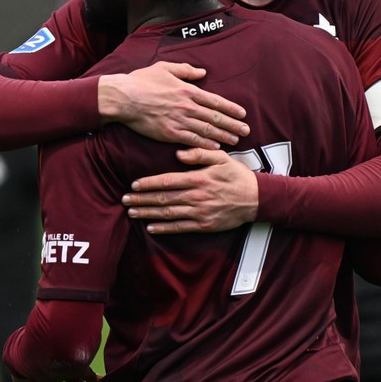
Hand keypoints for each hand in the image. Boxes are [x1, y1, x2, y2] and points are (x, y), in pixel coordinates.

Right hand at [99, 63, 248, 149]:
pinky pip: (192, 140)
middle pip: (215, 117)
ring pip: (207, 130)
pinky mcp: (170, 133)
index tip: (242, 114)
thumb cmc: (141, 81)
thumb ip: (185, 70)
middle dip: (233, 124)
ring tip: (236, 140)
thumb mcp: (164, 68)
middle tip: (247, 130)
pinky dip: (206, 144)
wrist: (123, 98)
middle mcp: (187, 106)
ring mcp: (179, 121)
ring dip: (223, 136)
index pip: (215, 101)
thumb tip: (202, 72)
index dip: (231, 108)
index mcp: (187, 90)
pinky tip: (216, 147)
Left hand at [123, 148, 258, 233]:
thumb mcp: (222, 158)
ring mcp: (199, 212)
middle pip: (163, 198)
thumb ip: (200, 153)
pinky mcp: (204, 225)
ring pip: (168, 214)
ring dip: (148, 213)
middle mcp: (196, 197)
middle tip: (124, 199)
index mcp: (198, 179)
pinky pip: (180, 228)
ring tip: (132, 212)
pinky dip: (164, 228)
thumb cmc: (237, 175)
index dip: (148, 183)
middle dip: (141, 199)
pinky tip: (151, 227)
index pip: (167, 181)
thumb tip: (178, 154)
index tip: (133, 184)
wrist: (256, 199)